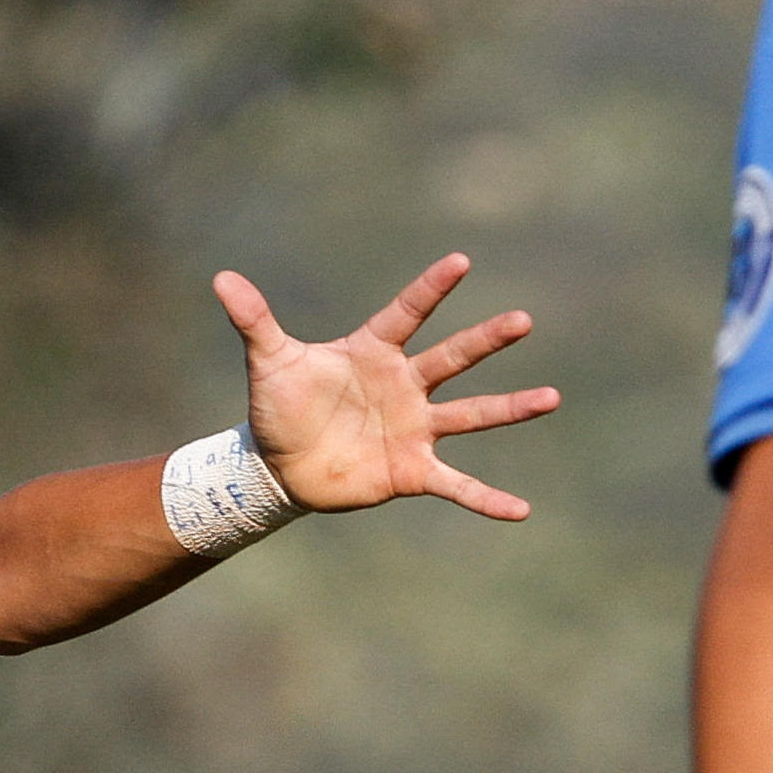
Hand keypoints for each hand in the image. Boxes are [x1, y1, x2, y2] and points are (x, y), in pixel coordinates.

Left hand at [217, 254, 558, 522]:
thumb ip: (254, 320)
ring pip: (470, 414)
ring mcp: (414, 428)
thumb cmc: (278, 407)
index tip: (460, 261)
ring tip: (551, 398)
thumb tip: (221, 279)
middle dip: (485, 340)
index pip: (407, 313)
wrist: (278, 467)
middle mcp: (404, 385)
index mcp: (374, 352)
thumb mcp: (269, 362)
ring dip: (510, 409)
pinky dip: (487, 498)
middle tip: (522, 320)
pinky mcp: (412, 470)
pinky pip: (457, 485)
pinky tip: (521, 511)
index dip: (430, 289)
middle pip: (452, 358)